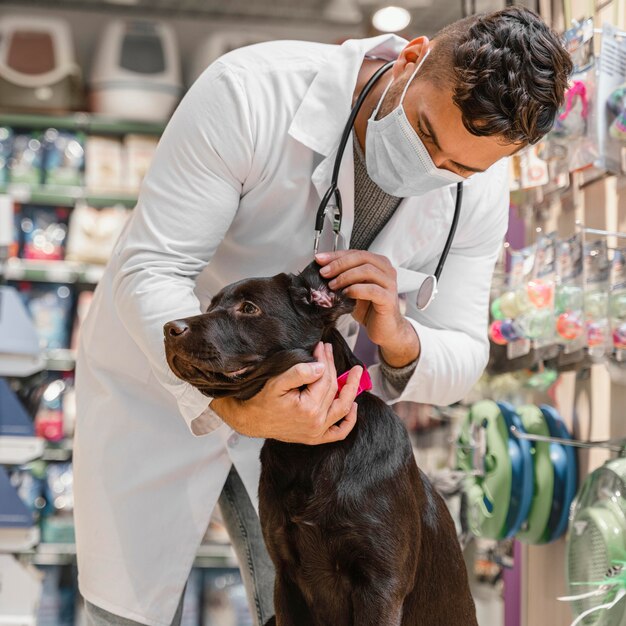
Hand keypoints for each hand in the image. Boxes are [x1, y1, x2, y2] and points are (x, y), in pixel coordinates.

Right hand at [209, 342, 361, 443]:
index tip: (321, 346)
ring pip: (342, 409)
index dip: (324, 359)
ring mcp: (317, 432)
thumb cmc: (261, 400)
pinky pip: (338, 433)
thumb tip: (321, 367)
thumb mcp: (277, 382)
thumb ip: (299, 372)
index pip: (324, 378)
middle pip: (333, 389)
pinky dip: (349, 422)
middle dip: (332, 366)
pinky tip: (354, 407)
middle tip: (330, 350)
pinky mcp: (315, 438)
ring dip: (351, 390)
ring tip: (357, 373)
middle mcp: (316, 422)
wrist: (251, 420)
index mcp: (308, 408)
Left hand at [315, 250, 419, 367]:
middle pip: (362, 257)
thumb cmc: (370, 308)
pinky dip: (356, 290)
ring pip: (367, 270)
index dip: (336, 255)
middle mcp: (386, 270)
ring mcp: (390, 284)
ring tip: (332, 285)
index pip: (355, 253)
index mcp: (378, 264)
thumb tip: (323, 271)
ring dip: (345, 276)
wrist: (384, 329)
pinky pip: (372, 289)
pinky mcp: (389, 299)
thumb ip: (344, 278)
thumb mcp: (353, 289)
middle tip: (324, 272)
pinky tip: (346, 294)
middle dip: (339, 263)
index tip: (320, 259)